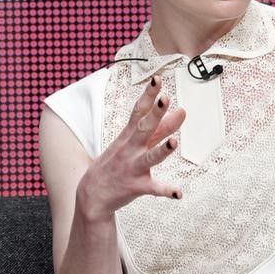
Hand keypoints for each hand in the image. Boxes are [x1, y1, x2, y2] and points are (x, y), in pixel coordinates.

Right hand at [78, 76, 185, 219]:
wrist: (92, 194)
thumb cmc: (118, 162)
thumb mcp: (136, 142)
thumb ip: (162, 127)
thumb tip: (183, 111)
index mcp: (130, 135)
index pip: (140, 111)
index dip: (149, 95)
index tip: (157, 79)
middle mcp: (132, 148)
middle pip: (145, 128)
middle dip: (155, 114)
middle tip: (165, 98)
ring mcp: (133, 167)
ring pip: (150, 158)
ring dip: (162, 150)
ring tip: (174, 142)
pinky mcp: (137, 186)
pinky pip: (154, 189)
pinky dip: (166, 191)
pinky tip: (179, 193)